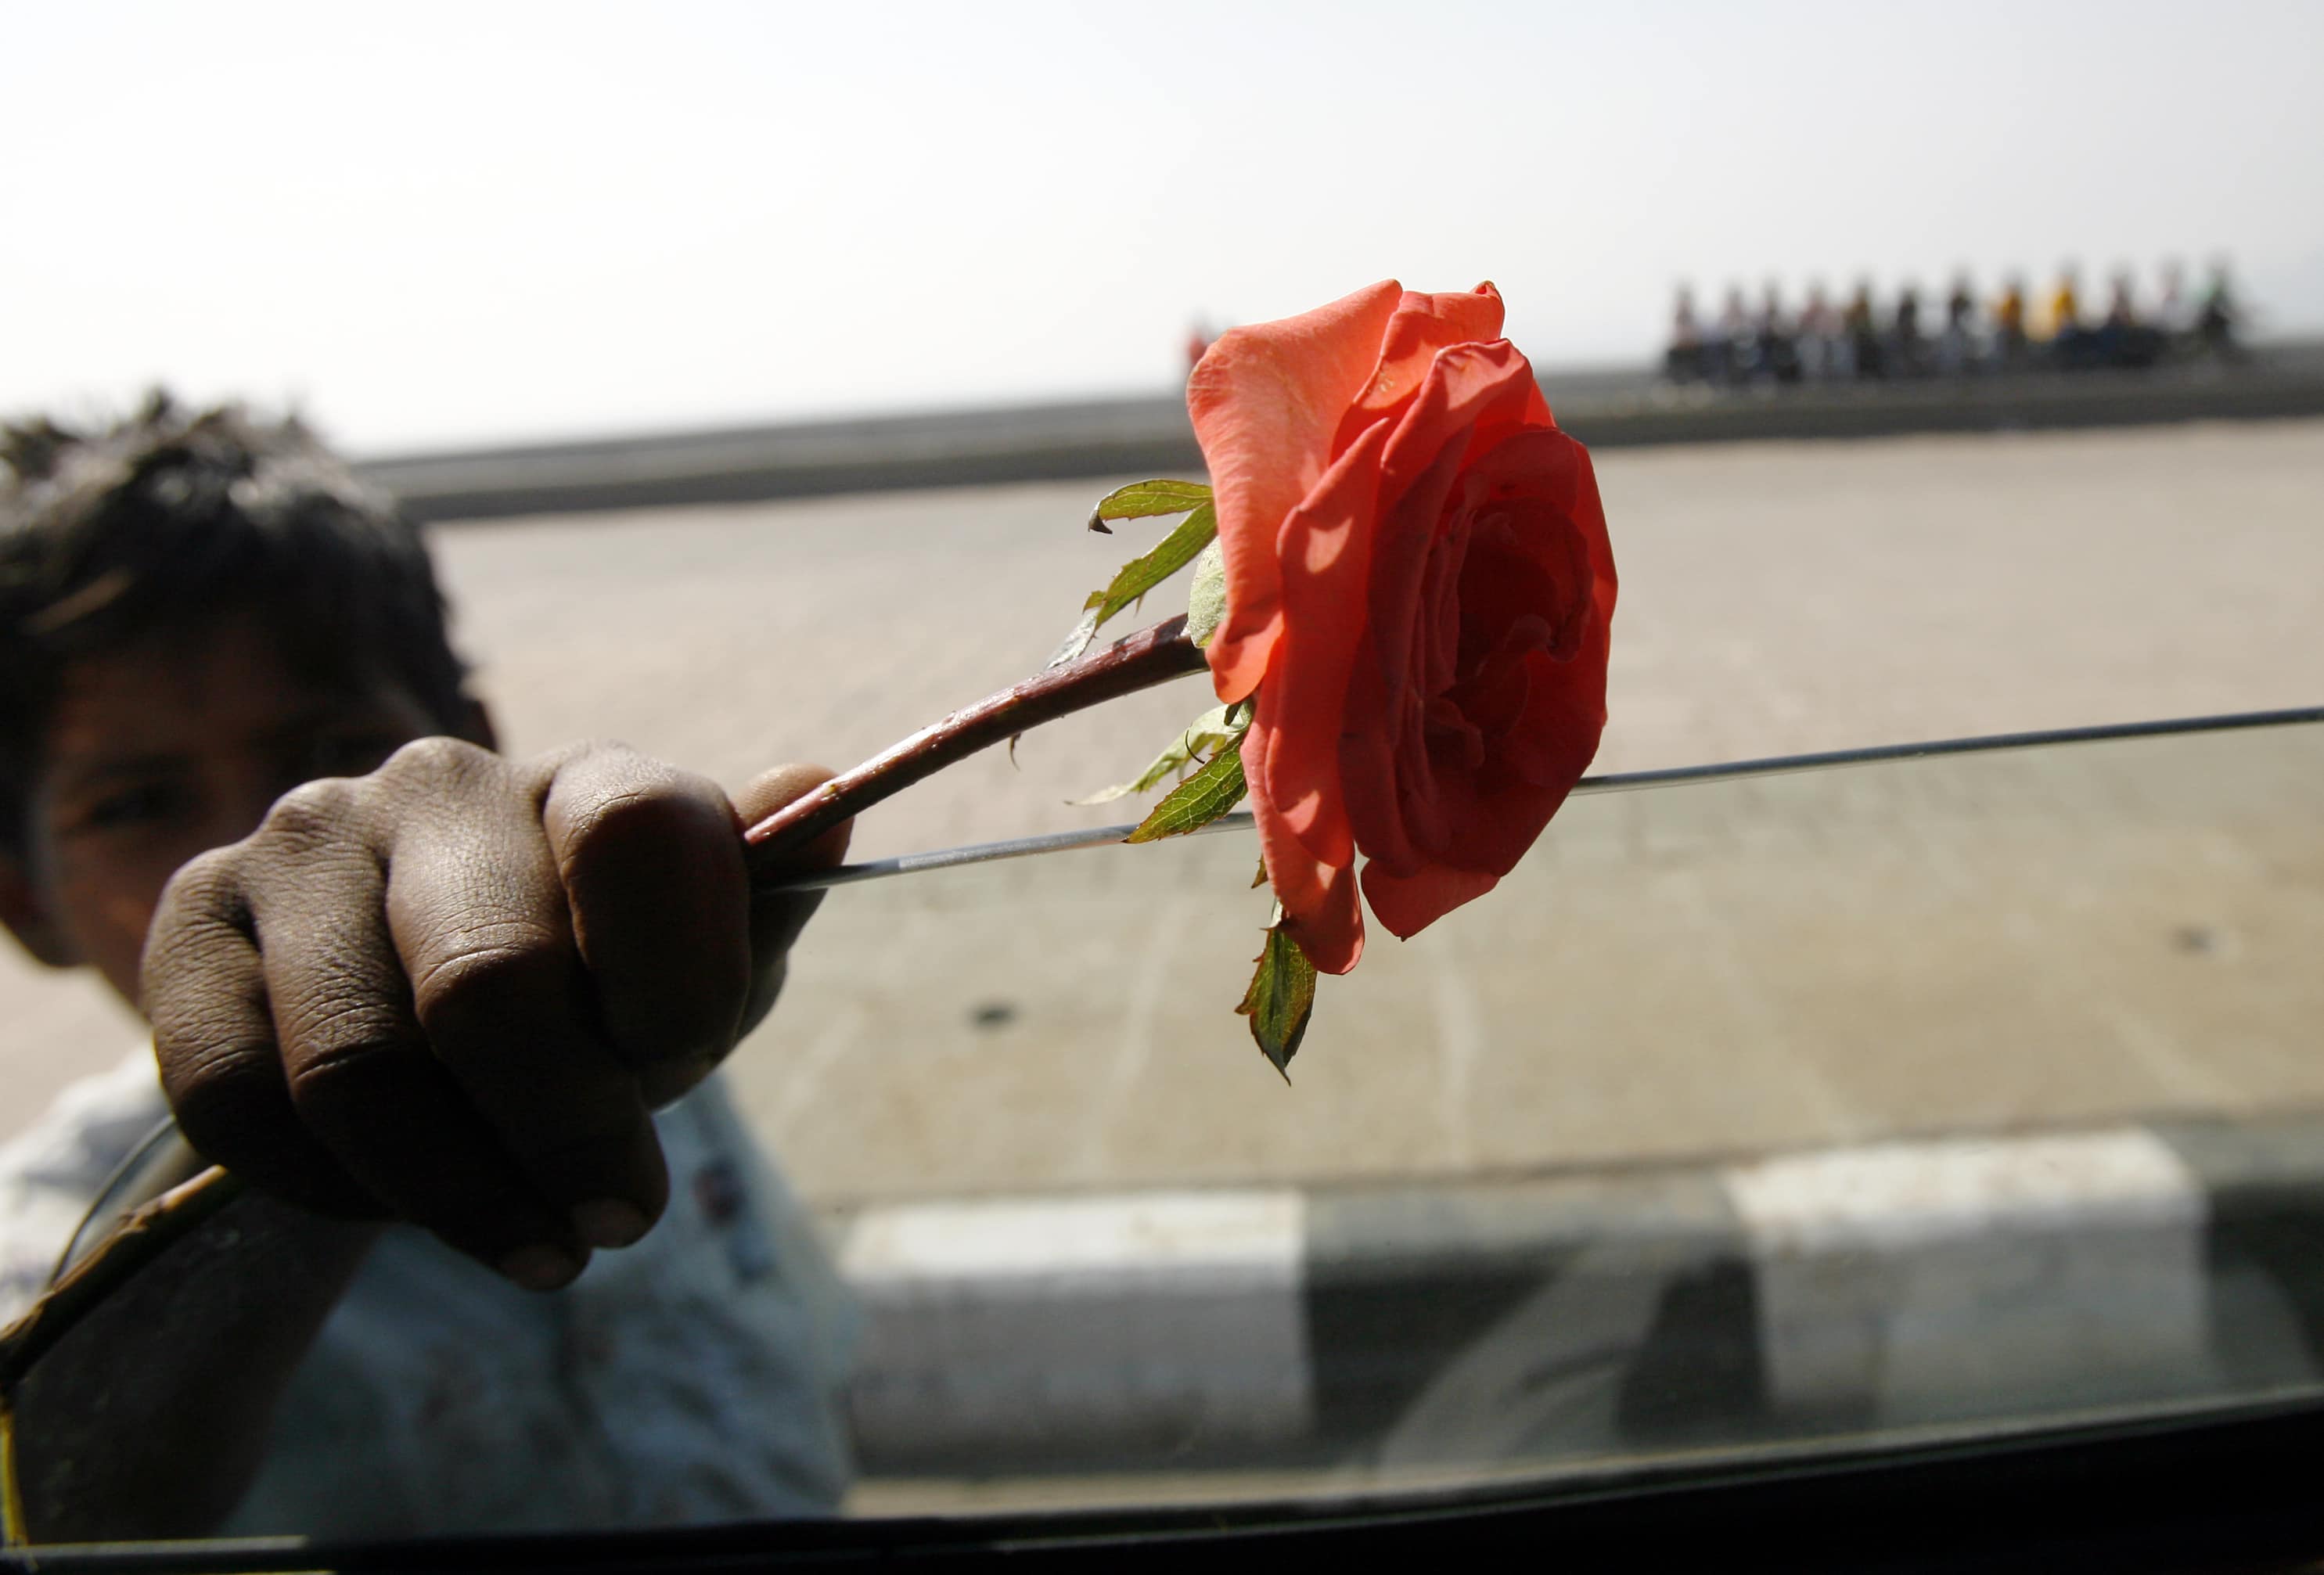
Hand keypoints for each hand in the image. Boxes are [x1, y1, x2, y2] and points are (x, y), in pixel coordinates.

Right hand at [140, 739, 848, 1289]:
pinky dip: (331, 1187)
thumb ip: (762, 904)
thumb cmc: (602, 999)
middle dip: (567, 1133)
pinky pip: (239, 1098)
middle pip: (489, 982)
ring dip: (459, 1191)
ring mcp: (301, 844)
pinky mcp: (189, 927)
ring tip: (533, 1248)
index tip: (682, 1074)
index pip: (640, 836)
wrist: (430, 1037)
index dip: (671, 985)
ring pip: (357, 1064)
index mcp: (584, 779)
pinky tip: (397, 1204)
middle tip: (618, 1225)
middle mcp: (437, 781)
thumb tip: (826, 795)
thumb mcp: (704, 970)